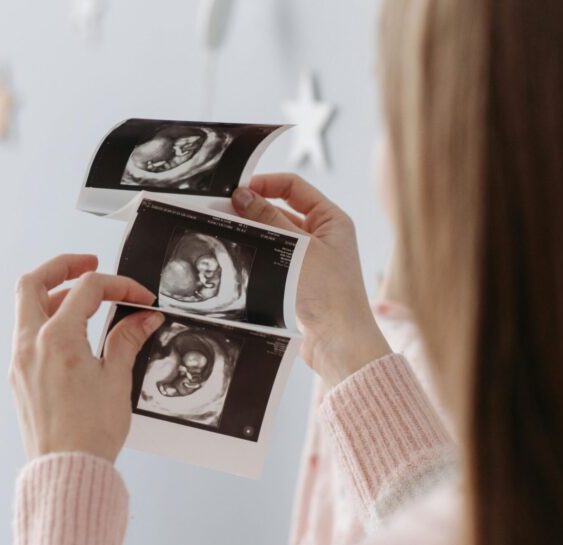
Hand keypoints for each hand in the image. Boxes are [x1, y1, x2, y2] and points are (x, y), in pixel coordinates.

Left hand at [10, 254, 164, 461]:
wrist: (66, 471)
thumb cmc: (90, 433)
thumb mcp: (116, 379)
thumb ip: (127, 340)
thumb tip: (142, 318)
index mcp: (57, 339)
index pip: (87, 289)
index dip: (119, 286)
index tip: (140, 298)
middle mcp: (30, 345)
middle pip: (33, 282)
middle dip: (62, 267)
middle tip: (89, 264)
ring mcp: (20, 361)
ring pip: (26, 307)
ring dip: (53, 294)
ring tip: (84, 300)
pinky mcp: (19, 377)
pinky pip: (26, 334)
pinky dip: (47, 321)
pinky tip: (72, 333)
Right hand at [232, 174, 390, 386]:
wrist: (339, 342)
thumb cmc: (330, 294)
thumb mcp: (297, 249)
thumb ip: (268, 220)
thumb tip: (243, 195)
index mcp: (332, 220)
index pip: (294, 187)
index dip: (265, 184)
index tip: (237, 189)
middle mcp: (322, 236)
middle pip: (281, 210)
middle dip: (253, 209)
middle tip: (223, 210)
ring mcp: (310, 260)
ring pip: (274, 236)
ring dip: (253, 233)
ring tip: (226, 232)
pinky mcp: (298, 281)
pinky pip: (272, 259)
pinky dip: (256, 255)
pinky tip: (238, 255)